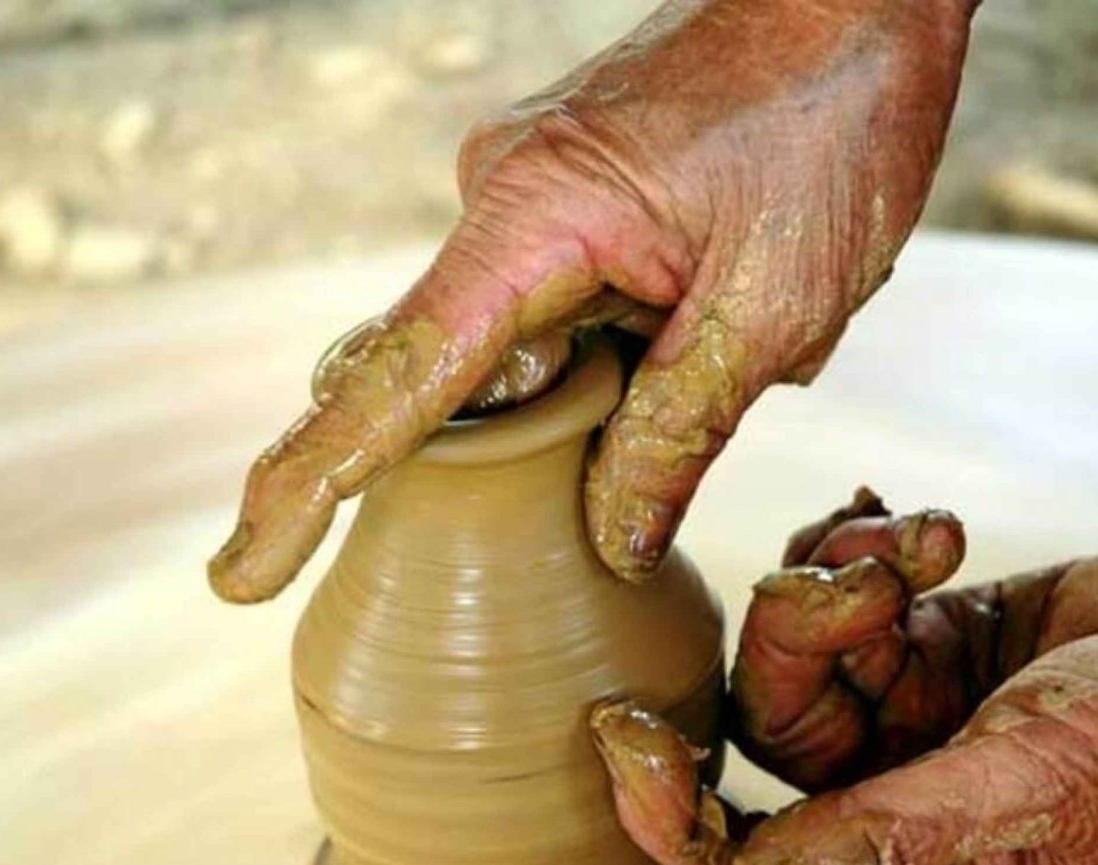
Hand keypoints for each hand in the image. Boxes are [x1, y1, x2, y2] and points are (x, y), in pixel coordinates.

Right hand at [207, 0, 976, 601]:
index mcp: (532, 220)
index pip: (394, 379)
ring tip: (723, 307)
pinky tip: (704, 301)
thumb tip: (612, 541)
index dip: (309, 486)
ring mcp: (528, 195)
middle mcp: (500, 200)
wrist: (857, 1)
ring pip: (513, 345)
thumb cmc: (830, 126)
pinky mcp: (568, 199)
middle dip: (501, 444)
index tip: (239, 573)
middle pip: (434, 373)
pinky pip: (553, 303)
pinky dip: (611, 343)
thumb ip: (679, 432)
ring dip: (599, 381)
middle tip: (617, 421)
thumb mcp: (773, 308)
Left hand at [592, 489, 1097, 864]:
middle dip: (797, 642)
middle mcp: (906, 789)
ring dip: (838, 579)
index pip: (749, 858)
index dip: (672, 810)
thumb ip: (887, 838)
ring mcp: (920, 704)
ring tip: (918, 545)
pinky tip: (912, 526)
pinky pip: (849, 588)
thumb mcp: (1035, 790)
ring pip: (803, 644)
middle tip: (865, 586)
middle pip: (771, 726)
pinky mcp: (939, 630)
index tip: (623, 733)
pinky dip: (862, 549)